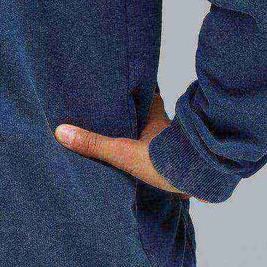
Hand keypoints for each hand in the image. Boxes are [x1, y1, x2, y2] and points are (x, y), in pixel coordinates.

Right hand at [54, 90, 191, 199]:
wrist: (204, 178)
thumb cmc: (165, 161)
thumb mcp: (124, 153)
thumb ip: (95, 144)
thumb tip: (62, 131)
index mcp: (155, 119)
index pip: (150, 98)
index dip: (143, 94)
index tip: (132, 88)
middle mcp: (170, 129)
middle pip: (158, 118)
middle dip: (148, 118)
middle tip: (133, 118)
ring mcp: (182, 146)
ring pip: (168, 138)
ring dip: (158, 141)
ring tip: (143, 146)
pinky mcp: (190, 166)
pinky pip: (178, 158)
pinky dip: (170, 161)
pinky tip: (162, 170)